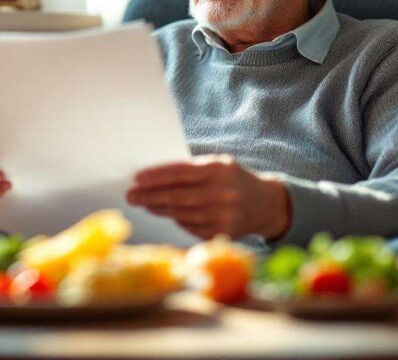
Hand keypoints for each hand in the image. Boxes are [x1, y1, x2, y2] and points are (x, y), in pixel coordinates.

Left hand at [126, 154, 289, 240]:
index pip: (180, 173)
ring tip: (145, 203)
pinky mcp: (222, 233)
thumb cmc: (233, 179)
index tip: (137, 178)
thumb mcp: (219, 165)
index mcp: (220, 169)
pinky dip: (176, 219)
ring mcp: (223, 216)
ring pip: (181, 214)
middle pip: (177, 197)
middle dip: (150, 196)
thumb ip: (192, 169)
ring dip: (158, 209)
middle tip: (131, 196)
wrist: (266, 204)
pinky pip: (190, 227)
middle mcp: (223, 193)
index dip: (156, 176)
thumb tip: (153, 177)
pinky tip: (166, 213)